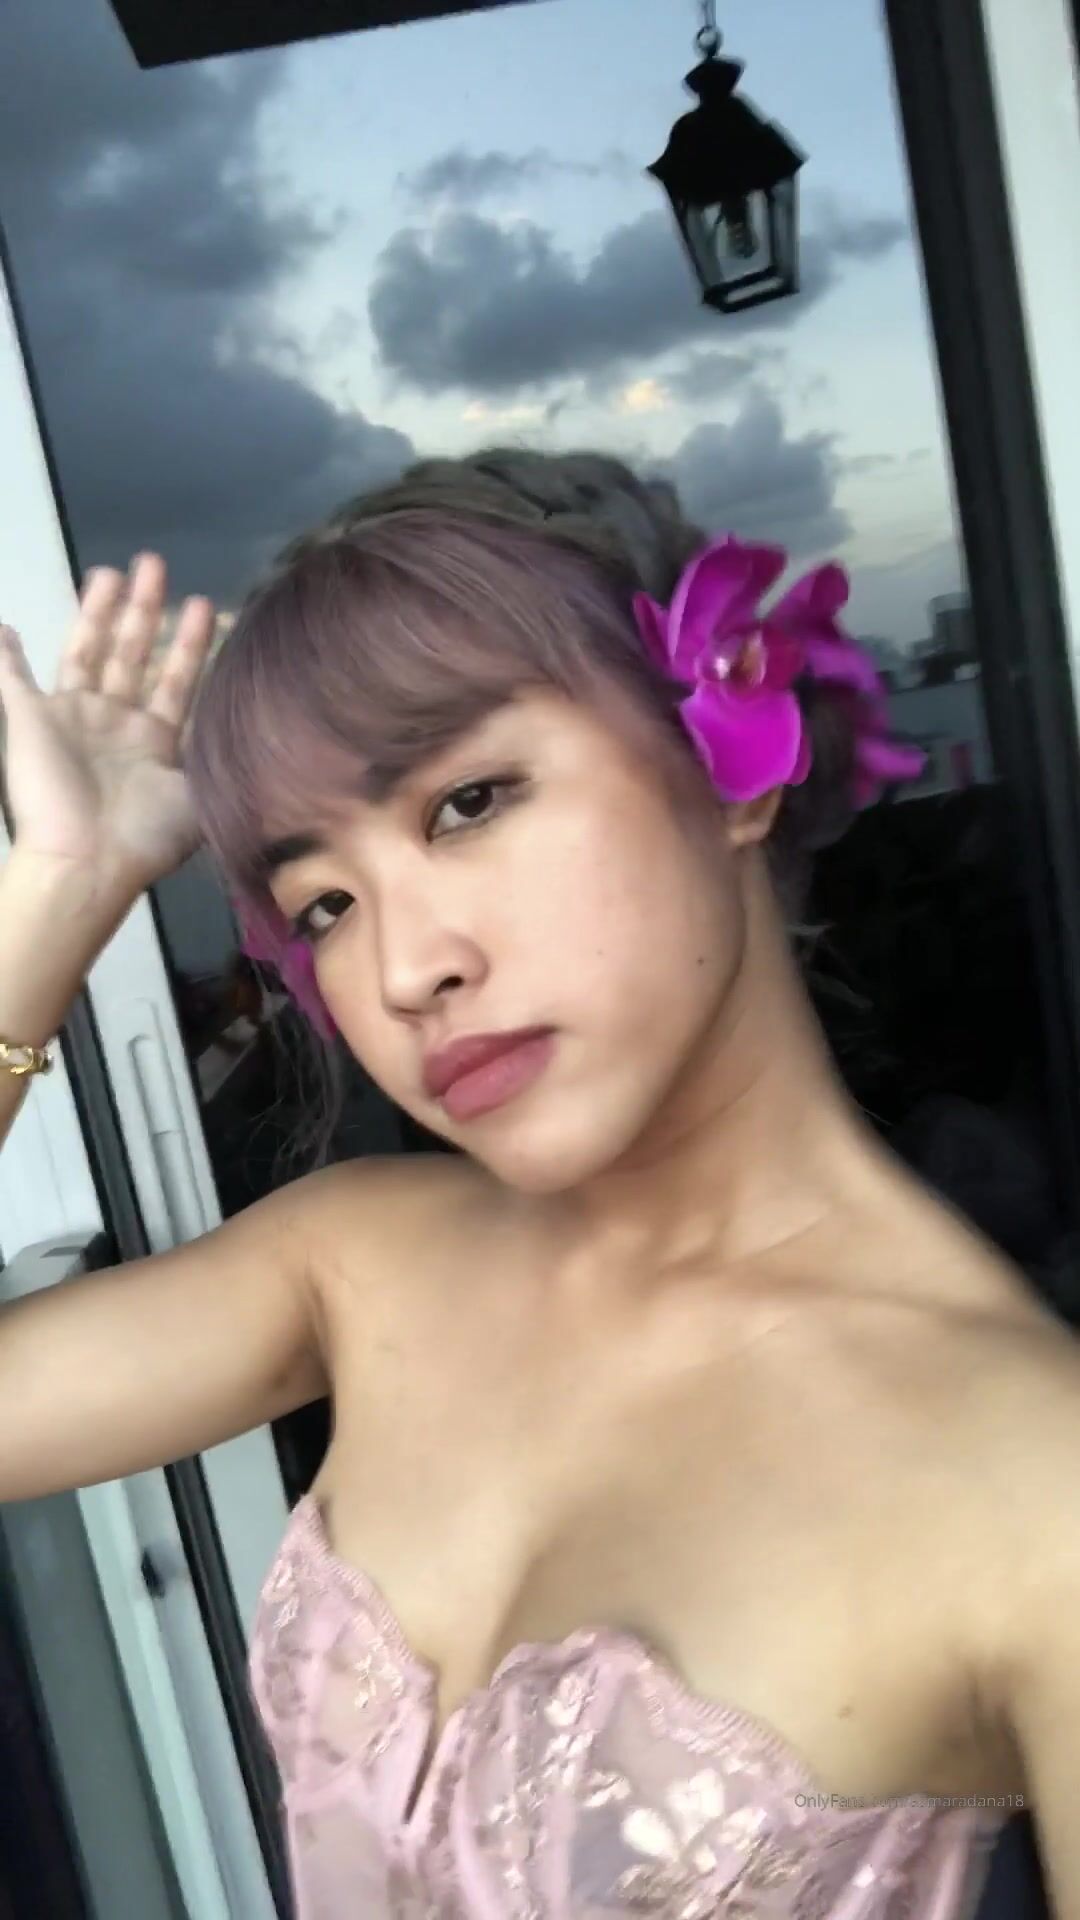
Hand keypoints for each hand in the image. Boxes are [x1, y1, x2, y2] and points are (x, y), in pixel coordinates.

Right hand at [0, 554, 215, 899]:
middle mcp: (115, 724)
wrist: (88, 861)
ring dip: (95, 612)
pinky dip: (4, 654)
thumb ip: (219, 756)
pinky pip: (12, 679)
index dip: (190, 644)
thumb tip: (260, 731)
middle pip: (131, 653)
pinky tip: (4, 626)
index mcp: (156, 742)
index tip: (205, 605)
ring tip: (110, 572)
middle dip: (144, 609)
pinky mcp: (30, 718)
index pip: (177, 680)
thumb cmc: (148, 834)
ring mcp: (71, 718)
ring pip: (84, 651)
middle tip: (155, 564)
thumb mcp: (202, 794)